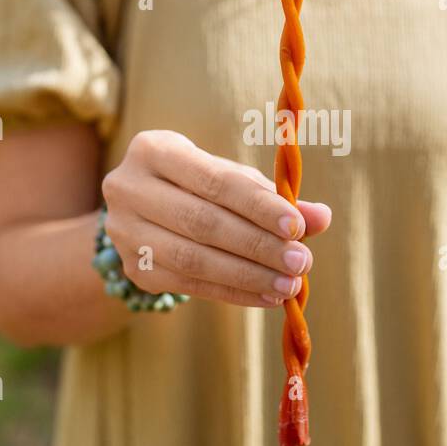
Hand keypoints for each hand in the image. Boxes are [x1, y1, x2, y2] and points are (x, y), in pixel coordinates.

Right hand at [100, 130, 331, 307]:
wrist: (144, 211)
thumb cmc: (199, 186)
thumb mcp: (232, 179)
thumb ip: (273, 195)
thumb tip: (321, 217)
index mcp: (154, 150)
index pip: (214, 181)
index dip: (258, 206)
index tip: (297, 227)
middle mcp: (128, 188)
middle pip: (203, 222)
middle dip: (258, 245)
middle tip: (301, 262)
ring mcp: (125, 232)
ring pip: (194, 259)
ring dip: (248, 275)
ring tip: (289, 284)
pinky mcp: (134, 269)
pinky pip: (190, 285)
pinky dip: (233, 292)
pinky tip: (267, 296)